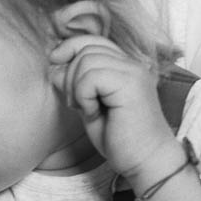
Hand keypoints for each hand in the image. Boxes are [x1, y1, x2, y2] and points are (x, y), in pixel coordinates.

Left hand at [49, 34, 176, 183]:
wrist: (145, 160)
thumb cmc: (118, 138)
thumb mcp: (88, 105)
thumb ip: (74, 83)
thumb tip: (54, 63)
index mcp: (124, 66)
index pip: (91, 40)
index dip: (69, 49)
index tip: (56, 66)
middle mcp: (131, 64)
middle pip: (85, 48)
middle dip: (70, 76)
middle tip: (79, 104)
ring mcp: (133, 72)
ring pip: (85, 60)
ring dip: (76, 88)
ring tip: (89, 110)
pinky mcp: (131, 84)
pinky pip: (91, 77)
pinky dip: (83, 96)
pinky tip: (94, 113)